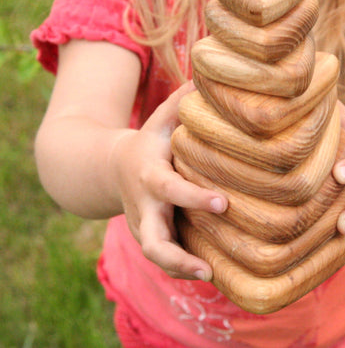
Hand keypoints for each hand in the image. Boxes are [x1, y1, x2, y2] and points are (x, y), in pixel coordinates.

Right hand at [111, 82, 227, 280]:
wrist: (110, 168)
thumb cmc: (147, 142)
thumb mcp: (159, 120)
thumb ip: (180, 102)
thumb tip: (208, 76)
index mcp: (149, 175)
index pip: (169, 189)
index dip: (194, 198)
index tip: (224, 203)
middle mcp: (144, 207)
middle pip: (152, 241)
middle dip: (177, 257)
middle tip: (207, 268)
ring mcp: (144, 226)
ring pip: (156, 257)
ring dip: (180, 271)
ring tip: (212, 278)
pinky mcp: (150, 237)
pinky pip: (164, 259)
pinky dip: (183, 270)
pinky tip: (213, 273)